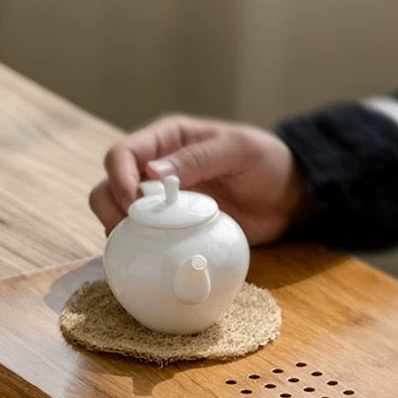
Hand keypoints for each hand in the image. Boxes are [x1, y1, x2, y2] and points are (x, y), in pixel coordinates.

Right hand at [89, 114, 309, 243]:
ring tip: (136, 245)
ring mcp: (162, 200)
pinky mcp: (172, 228)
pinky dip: (136, 246)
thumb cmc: (268, 164)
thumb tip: (152, 172)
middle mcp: (156, 168)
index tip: (131, 203)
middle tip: (130, 229)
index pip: (124, 153)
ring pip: (117, 212)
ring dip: (117, 229)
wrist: (288, 199)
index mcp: (168, 139)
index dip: (118, 177)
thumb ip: (199, 158)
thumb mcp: (239, 151)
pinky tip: (147, 257)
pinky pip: (141, 236)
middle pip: (109, 184)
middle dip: (111, 207)